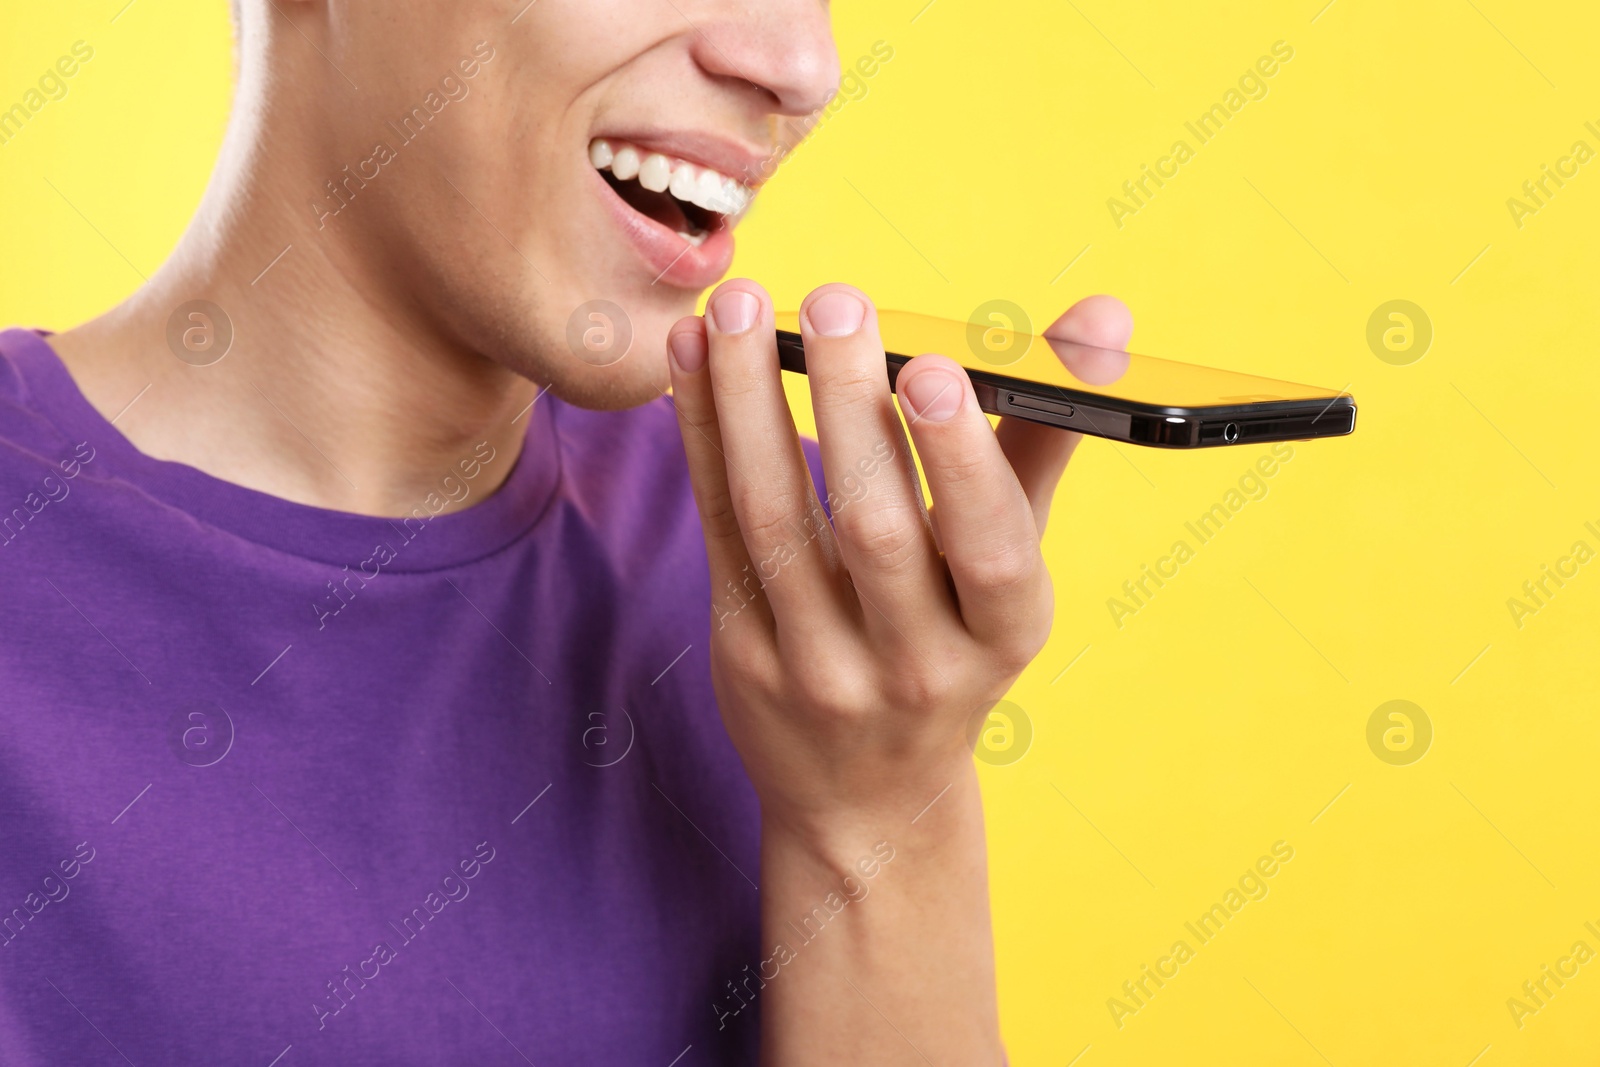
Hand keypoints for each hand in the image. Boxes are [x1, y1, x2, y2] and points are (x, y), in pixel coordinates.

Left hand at [665, 281, 1133, 842]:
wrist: (868, 796)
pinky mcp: (743, 653)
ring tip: (740, 306)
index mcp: (1002, 632)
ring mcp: (820, 667)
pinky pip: (718, 527)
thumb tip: (1102, 315)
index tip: (932, 365)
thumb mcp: (1011, 564)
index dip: (962, 459)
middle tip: (831, 301)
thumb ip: (1045, 436)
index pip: (990, 549)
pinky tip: (695, 354)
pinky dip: (703, 434)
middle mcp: (915, 663)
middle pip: (875, 527)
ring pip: (777, 518)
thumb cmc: (954, 642)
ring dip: (750, 403)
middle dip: (848, 404)